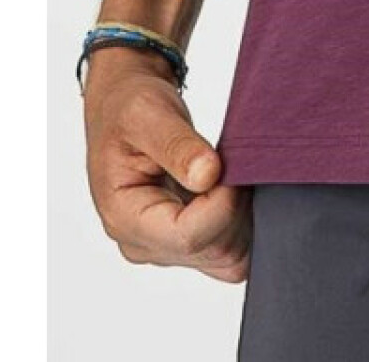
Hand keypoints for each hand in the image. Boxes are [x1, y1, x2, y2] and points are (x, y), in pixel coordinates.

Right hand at [81, 46, 251, 282]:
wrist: (124, 111)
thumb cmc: (129, 110)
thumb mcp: (147, 114)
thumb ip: (177, 145)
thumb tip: (209, 175)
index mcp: (125, 217)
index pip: (190, 236)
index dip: (224, 203)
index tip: (229, 163)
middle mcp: (143, 244)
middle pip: (213, 250)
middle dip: (237, 207)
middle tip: (237, 162)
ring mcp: (165, 248)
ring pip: (227, 258)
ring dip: (244, 216)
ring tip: (234, 172)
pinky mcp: (186, 243)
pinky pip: (229, 251)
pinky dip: (244, 223)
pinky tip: (238, 186)